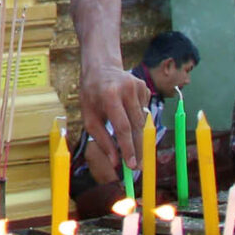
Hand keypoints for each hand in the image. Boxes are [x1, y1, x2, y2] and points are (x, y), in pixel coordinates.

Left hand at [80, 62, 149, 184]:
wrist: (101, 67)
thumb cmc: (92, 95)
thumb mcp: (89, 117)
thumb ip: (102, 140)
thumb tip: (115, 162)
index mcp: (109, 95)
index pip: (123, 127)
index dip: (128, 148)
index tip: (131, 165)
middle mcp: (127, 89)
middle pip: (136, 126)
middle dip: (137, 149)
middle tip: (137, 167)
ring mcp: (138, 86)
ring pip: (142, 121)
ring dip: (137, 137)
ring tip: (131, 146)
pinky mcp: (145, 87)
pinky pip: (144, 112)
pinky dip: (137, 120)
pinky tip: (127, 114)